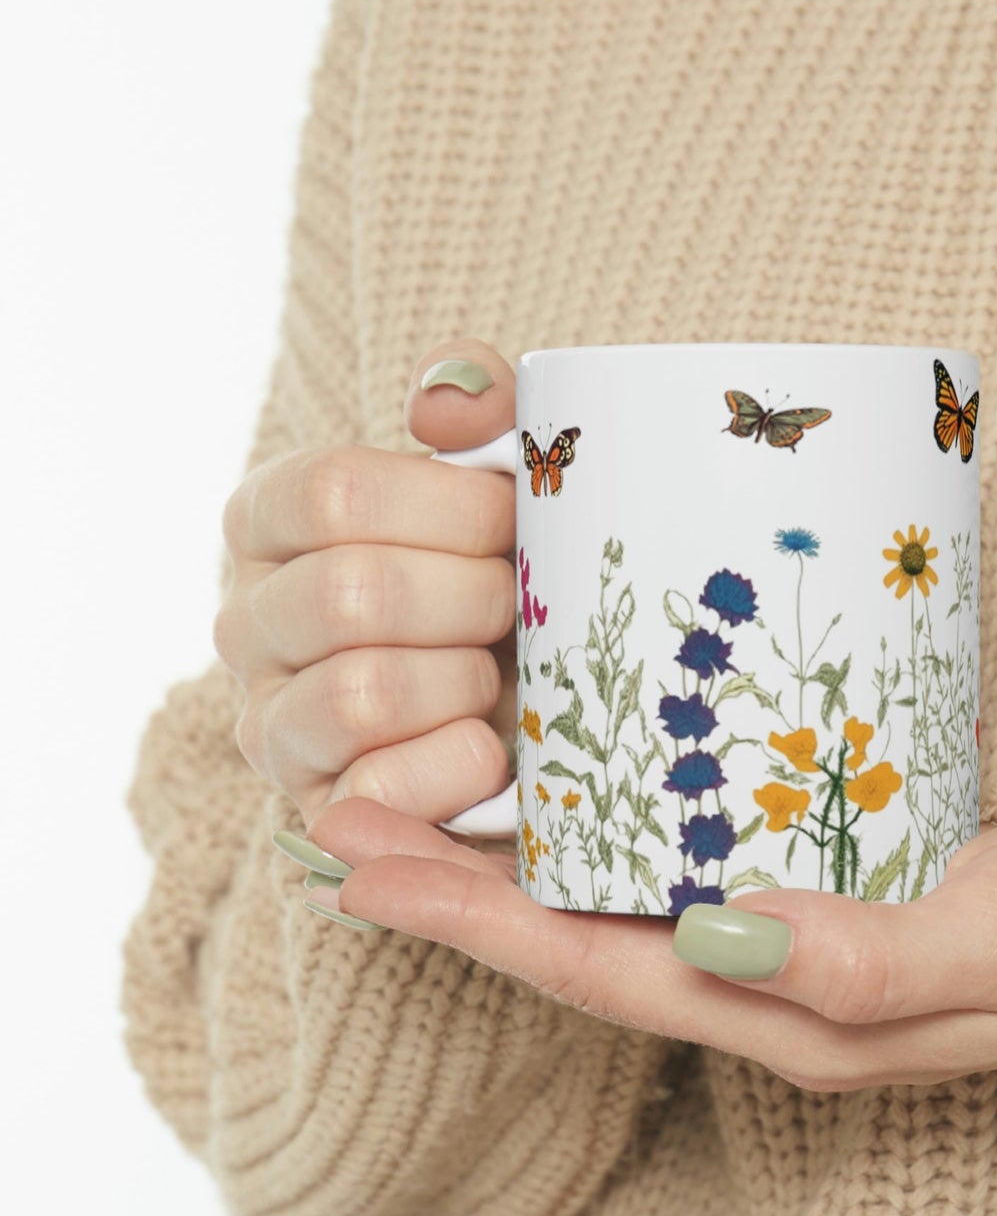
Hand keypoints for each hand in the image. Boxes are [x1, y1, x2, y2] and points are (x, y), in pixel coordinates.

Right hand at [215, 341, 518, 827]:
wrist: (531, 703)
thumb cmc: (506, 574)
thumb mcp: (501, 476)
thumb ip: (478, 407)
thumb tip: (444, 405)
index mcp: (270, 522)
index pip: (333, 492)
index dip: (452, 508)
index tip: (514, 521)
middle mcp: (246, 621)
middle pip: (353, 594)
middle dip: (474, 599)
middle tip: (519, 605)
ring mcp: (271, 724)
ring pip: (361, 693)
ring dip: (466, 682)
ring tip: (498, 676)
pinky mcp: (318, 810)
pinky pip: (381, 790)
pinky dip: (461, 764)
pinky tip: (493, 747)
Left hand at [302, 794, 996, 1089]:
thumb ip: (868, 959)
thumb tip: (724, 937)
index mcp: (788, 1014)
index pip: (597, 971)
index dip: (474, 923)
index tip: (363, 866)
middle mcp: (762, 979)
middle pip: (577, 937)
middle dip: (454, 886)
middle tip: (344, 815)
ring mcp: (780, 929)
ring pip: (614, 897)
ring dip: (510, 852)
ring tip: (416, 789)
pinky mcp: (810, 871)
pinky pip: (675, 855)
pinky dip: (599, 820)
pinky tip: (565, 769)